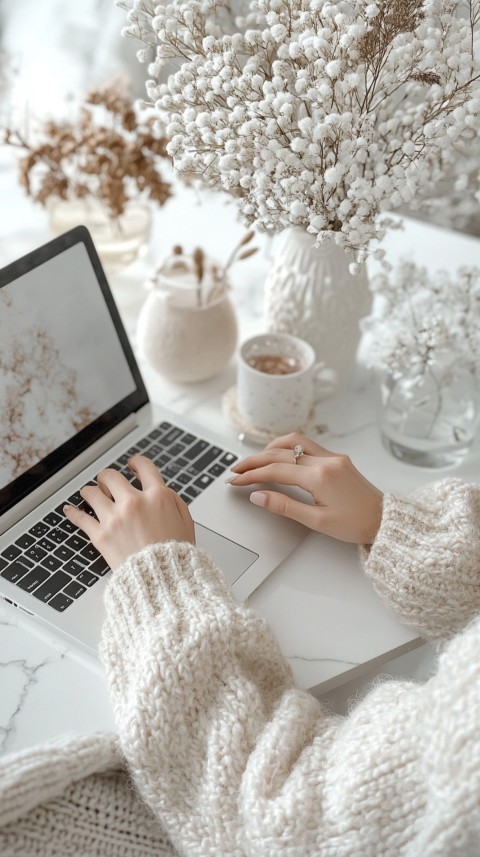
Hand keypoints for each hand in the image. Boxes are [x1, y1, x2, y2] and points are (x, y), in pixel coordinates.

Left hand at [64, 454, 194, 569]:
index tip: (132, 465)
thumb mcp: (186, 522)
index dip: (136, 463)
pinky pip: (80, 518)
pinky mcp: (100, 535)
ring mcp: (115, 518)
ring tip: (89, 494)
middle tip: (106, 482)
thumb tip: (162, 492)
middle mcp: (134, 503)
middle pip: (111, 476)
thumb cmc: (176, 556)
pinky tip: (70, 509)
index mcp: (158, 497)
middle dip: (108, 478)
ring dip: (90, 492)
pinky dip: (73, 512)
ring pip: (91, 493)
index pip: (144, 467)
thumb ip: (174, 501)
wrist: (163, 581)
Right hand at [228, 433, 382, 544]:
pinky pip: (307, 446)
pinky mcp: (338, 458)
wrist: (385, 521)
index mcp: (320, 476)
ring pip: (294, 442)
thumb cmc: (355, 524)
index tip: (235, 480)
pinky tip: (279, 457)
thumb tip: (258, 496)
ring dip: (271, 448)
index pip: (276, 470)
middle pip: (281, 453)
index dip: (252, 474)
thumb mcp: (316, 521)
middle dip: (255, 461)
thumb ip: (285, 506)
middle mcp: (326, 460)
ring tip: (255, 461)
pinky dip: (288, 449)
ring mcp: (333, 456)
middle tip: (236, 470)